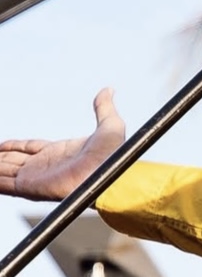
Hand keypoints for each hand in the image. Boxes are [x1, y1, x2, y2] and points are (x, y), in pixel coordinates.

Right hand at [0, 89, 126, 200]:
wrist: (113, 177)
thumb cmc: (115, 155)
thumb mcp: (110, 126)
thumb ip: (104, 108)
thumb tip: (109, 90)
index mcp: (58, 153)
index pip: (29, 148)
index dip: (14, 146)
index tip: (0, 145)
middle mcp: (45, 166)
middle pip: (14, 160)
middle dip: (0, 157)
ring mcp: (36, 177)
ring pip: (5, 171)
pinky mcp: (31, 187)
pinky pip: (4, 184)